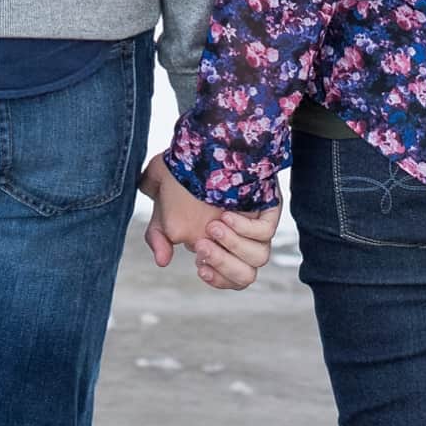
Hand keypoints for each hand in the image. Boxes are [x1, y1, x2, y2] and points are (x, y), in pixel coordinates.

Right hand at [137, 155, 282, 290]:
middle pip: (245, 276)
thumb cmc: (178, 179)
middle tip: (203, 245)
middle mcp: (240, 240)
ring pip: (260, 257)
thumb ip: (158, 237)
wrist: (196, 146)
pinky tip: (228, 215)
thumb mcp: (161, 210)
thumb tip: (163, 261)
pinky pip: (266, 232)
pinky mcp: (266, 208)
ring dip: (233, 246)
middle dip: (224, 265)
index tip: (200, 267)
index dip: (217, 279)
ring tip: (214, 225)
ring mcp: (255, 225)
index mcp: (219, 247)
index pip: (228, 279)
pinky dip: (246, 230)